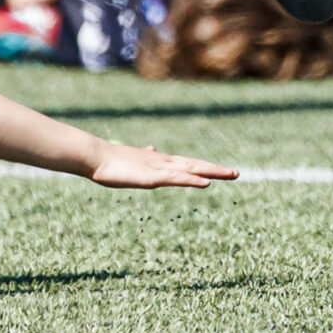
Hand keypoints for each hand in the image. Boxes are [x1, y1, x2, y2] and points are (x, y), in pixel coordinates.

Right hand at [86, 144, 239, 188]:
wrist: (96, 157)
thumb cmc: (111, 161)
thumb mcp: (133, 161)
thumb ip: (145, 158)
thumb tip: (153, 150)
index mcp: (160, 161)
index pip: (188, 164)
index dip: (204, 167)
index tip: (220, 170)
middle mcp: (164, 162)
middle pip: (195, 165)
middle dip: (216, 169)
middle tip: (236, 173)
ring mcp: (159, 168)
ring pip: (191, 169)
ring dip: (212, 171)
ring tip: (231, 174)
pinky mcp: (152, 176)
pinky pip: (177, 178)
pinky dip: (193, 180)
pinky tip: (205, 182)